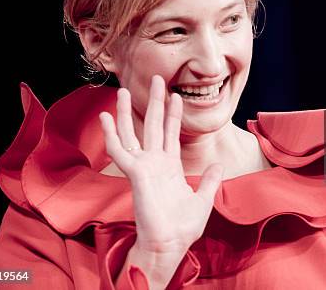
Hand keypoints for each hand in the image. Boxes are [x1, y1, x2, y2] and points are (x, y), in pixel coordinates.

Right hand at [99, 75, 222, 255]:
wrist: (170, 245)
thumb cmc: (183, 227)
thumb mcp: (204, 199)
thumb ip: (210, 180)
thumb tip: (219, 164)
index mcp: (169, 167)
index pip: (171, 133)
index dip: (173, 114)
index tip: (176, 96)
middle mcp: (154, 163)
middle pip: (153, 125)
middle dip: (155, 102)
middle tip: (157, 79)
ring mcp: (143, 167)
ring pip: (132, 133)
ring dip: (127, 112)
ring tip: (122, 90)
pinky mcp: (135, 174)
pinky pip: (120, 150)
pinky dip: (111, 134)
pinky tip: (106, 117)